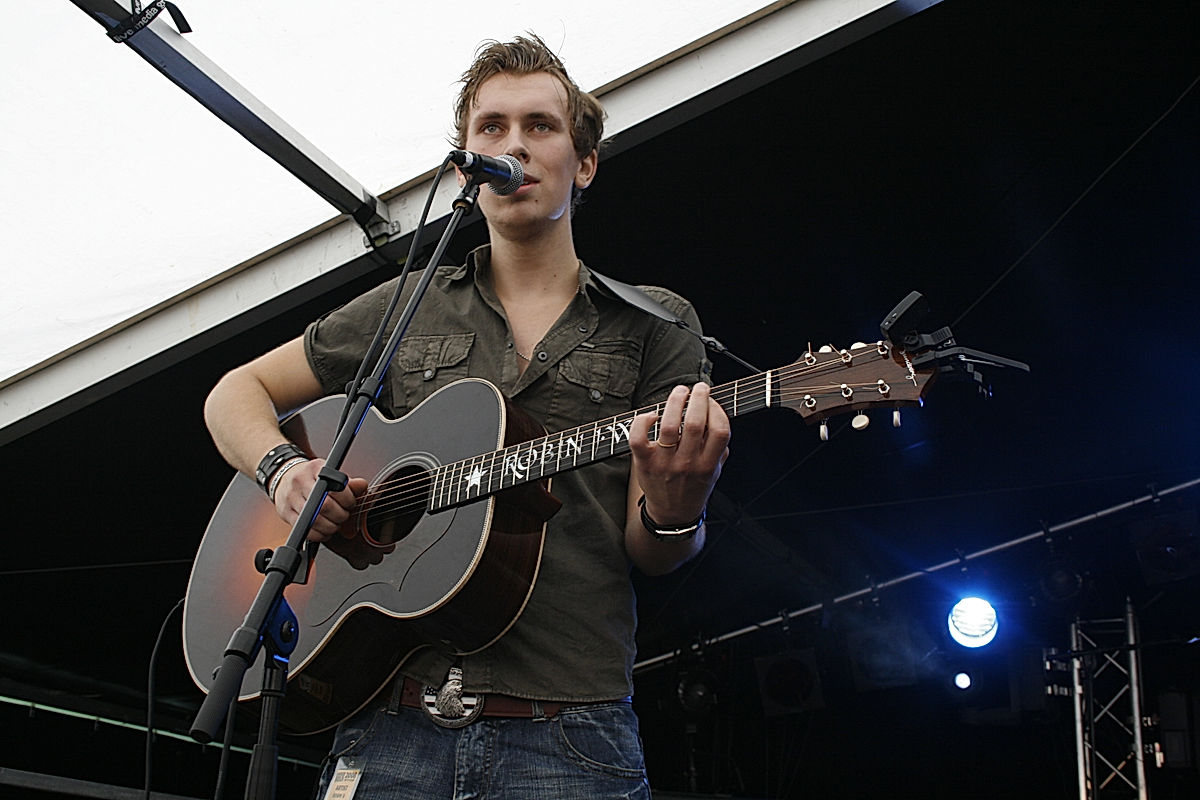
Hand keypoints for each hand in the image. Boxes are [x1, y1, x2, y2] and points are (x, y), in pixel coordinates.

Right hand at [272, 457, 368, 541]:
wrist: (284, 478)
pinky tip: (324, 531)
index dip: (348, 499)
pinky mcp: (286, 513)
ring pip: (315, 520)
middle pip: (325, 505)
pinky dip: (319, 535)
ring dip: (331, 527)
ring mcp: (291, 498)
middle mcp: (300, 482)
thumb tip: (362, 486)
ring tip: (335, 523)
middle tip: (344, 515)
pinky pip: (306, 530)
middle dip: (340, 515)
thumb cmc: (311, 477)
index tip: (350, 503)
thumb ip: (349, 482)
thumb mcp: (330, 473)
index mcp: (314, 469)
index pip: (336, 486)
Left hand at [630, 383, 730, 524]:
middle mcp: (687, 464)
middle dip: (699, 398)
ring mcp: (664, 464)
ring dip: (675, 401)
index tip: (713, 401)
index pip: (720, 430)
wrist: (672, 515)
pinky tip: (652, 415)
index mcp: (708, 465)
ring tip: (680, 392)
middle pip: (695, 422)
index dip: (718, 409)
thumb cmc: (694, 487)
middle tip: (699, 388)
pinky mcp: (644, 463)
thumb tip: (718, 414)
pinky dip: (643, 421)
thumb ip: (719, 447)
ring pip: (669, 425)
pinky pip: (638, 437)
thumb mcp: (715, 471)